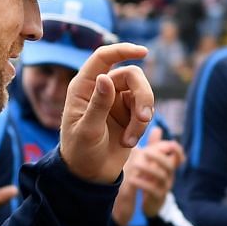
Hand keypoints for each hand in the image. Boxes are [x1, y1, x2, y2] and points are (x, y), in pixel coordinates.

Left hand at [59, 43, 152, 183]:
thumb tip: (105, 78)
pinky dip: (141, 128)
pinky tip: (129, 142)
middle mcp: (102, 89)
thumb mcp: (87, 130)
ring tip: (131, 139)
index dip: (122, 50)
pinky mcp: (130, 115)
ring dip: (142, 116)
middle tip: (144, 117)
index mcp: (83, 87)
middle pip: (132, 75)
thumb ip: (98, 105)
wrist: (89, 175)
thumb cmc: (80, 152)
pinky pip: (146, 111)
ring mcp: (117, 101)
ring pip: (143, 93)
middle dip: (143, 95)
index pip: (103, 58)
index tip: (143, 52)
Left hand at [114, 127, 184, 225]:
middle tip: (145, 151)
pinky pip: (152, 190)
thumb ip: (155, 147)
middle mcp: (169, 176)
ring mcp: (164, 187)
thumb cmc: (151, 180)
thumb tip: (157, 128)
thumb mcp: (153, 163)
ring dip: (148, 169)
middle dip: (158, 156)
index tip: (171, 144)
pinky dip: (142, 183)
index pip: (179, 157)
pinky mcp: (157, 198)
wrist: (149, 204)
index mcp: (168, 166)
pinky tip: (132, 179)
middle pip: (169, 164)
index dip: (177, 150)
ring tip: (135, 164)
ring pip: (161, 176)